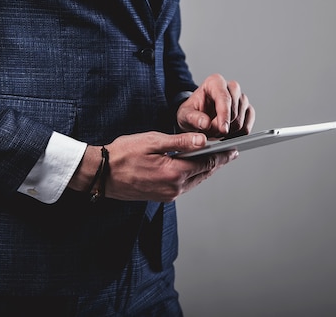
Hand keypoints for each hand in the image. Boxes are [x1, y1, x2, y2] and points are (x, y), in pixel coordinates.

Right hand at [68, 131, 238, 201]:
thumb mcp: (152, 141)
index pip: (207, 162)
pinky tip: (193, 166)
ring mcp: (168, 194)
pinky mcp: (162, 196)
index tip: (234, 148)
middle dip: (217, 162)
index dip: (222, 155)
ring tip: (215, 157)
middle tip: (230, 152)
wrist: (101, 174)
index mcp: (174, 172)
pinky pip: (184, 185)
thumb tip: (204, 140)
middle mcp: (174, 188)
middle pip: (204, 173)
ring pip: (195, 180)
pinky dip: (192, 175)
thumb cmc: (123, 154)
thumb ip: (180, 142)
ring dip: (205, 169)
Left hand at [177, 74, 254, 137]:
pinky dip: (236, 136)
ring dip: (228, 132)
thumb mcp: (184, 115)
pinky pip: (247, 127)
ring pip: (241, 121)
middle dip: (223, 126)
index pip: (224, 97)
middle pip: (235, 110)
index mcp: (215, 82)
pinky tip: (226, 136)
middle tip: (210, 133)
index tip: (222, 130)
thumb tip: (206, 123)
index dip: (224, 115)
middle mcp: (231, 88)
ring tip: (215, 133)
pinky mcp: (247, 111)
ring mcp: (241, 99)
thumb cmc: (191, 113)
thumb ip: (193, 118)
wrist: (197, 119)